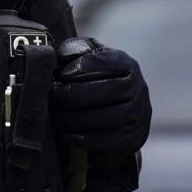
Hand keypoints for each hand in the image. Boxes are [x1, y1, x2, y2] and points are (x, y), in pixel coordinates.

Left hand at [52, 37, 150, 155]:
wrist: (116, 104)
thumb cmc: (93, 75)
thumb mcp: (86, 55)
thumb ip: (73, 50)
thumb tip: (58, 58)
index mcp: (124, 63)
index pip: (101, 63)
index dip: (76, 69)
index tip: (59, 76)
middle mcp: (138, 88)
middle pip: (105, 92)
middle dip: (72, 96)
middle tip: (52, 98)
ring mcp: (140, 114)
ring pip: (109, 118)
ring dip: (77, 119)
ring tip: (56, 117)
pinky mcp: (135, 137)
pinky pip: (111, 141)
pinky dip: (86, 139)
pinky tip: (67, 134)